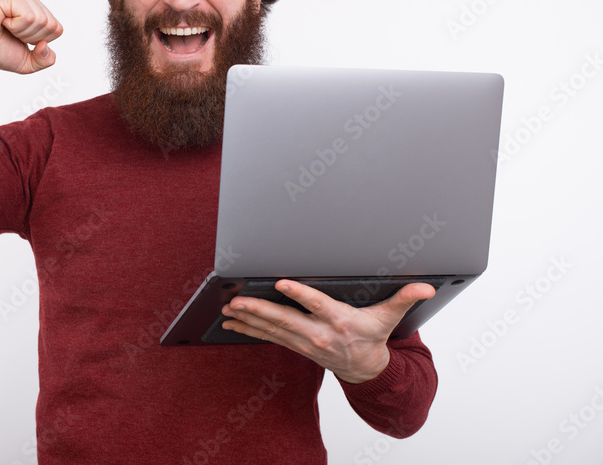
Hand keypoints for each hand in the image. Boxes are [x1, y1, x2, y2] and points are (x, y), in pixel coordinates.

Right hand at [0, 0, 62, 74]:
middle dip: (31, 38)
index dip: (39, 42)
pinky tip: (2, 21)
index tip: (19, 38)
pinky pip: (29, 17)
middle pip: (51, 25)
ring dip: (22, 32)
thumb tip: (45, 45)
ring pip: (41, 21)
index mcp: (35, 5)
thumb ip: (46, 60)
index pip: (57, 29)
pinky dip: (16, 27)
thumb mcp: (28, 62)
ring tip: (5, 27)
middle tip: (11, 33)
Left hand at [221, 280, 435, 383]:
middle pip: (286, 320)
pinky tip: (232, 321)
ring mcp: (304, 342)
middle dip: (260, 310)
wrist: (365, 369)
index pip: (317, 305)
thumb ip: (404, 298)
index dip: (300, 295)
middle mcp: (319, 333)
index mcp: (340, 321)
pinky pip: (269, 338)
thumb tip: (425, 286)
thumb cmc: (372, 336)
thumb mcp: (389, 317)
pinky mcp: (295, 346)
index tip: (282, 284)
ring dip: (248, 319)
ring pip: (272, 330)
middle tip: (237, 301)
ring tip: (228, 309)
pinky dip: (249, 329)